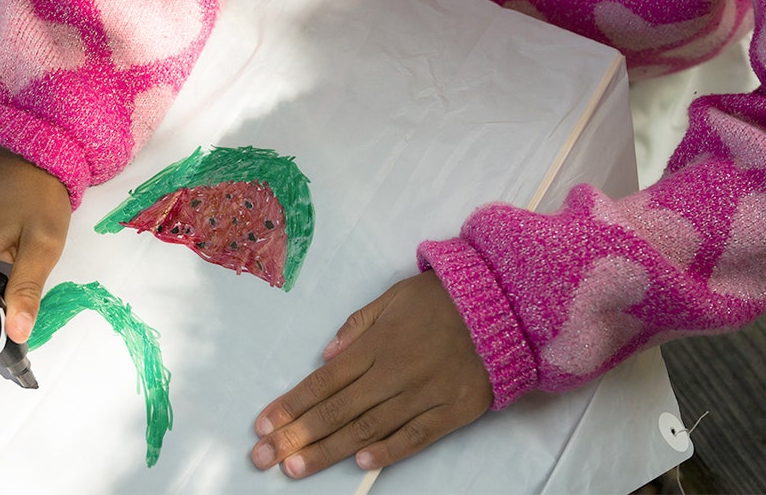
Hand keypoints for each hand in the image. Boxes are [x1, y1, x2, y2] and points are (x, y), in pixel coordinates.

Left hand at [250, 271, 492, 477]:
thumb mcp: (394, 296)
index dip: (291, 404)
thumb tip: (326, 355)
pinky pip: (416, 435)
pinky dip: (389, 451)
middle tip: (263, 458)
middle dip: (296, 436)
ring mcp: (423, 394)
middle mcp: (394, 372)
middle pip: (337, 410)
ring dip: (329, 450)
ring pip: (369, 428)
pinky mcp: (452, 410)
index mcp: (377, 344)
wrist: (504, 304)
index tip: (262, 425)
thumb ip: (358, 326)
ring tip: (296, 468)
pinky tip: (362, 464)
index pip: (324, 380)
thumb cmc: (444, 298)